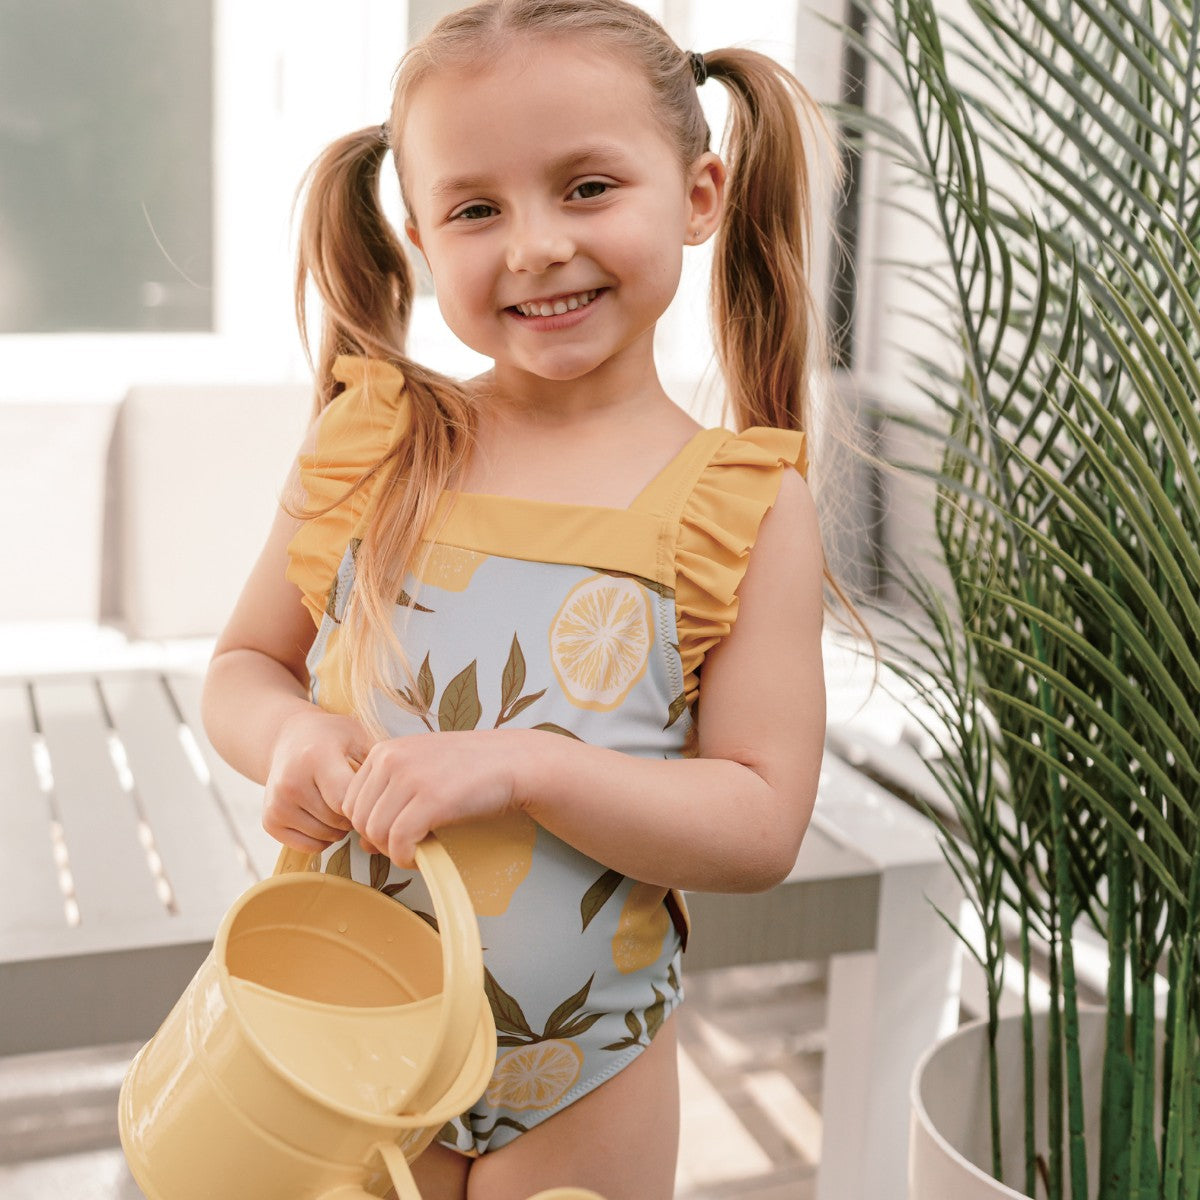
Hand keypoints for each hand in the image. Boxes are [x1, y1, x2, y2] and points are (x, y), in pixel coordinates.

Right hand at [263, 707, 374, 851]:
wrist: (288, 739)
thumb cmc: (332, 738)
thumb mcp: (358, 736)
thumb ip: (377, 765)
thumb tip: (401, 798)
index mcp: (315, 758)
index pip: (347, 801)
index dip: (366, 803)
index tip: (373, 794)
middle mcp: (291, 782)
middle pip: (338, 820)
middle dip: (355, 815)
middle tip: (358, 799)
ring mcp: (277, 804)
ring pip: (325, 836)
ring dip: (341, 828)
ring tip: (340, 804)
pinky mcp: (269, 821)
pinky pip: (309, 847)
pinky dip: (323, 838)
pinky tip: (325, 816)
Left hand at [337, 729, 527, 866]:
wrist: (513, 762)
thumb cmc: (470, 769)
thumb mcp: (421, 773)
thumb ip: (389, 799)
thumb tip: (365, 842)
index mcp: (384, 750)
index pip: (349, 801)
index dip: (368, 825)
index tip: (393, 832)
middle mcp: (391, 759)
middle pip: (358, 819)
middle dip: (378, 841)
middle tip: (406, 845)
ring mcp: (410, 778)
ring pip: (375, 833)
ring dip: (393, 851)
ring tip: (416, 849)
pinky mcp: (431, 800)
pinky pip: (399, 842)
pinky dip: (406, 858)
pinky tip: (421, 856)